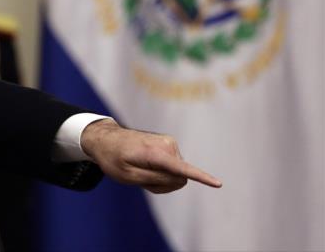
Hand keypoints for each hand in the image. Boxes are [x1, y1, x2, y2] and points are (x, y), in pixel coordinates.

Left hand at [80, 118, 221, 193]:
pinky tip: (146, 165)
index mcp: (154, 153)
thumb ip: (155, 179)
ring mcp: (170, 144)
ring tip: (141, 170)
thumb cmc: (113, 159)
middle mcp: (167, 145)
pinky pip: (174, 168)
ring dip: (160, 179)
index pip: (182, 169)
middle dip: (163, 185)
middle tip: (140, 178)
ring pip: (177, 175)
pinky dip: (161, 172)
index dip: (201, 178)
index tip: (218, 184)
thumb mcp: (128, 176)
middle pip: (179, 179)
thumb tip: (182, 179)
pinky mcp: (170, 145)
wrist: (106, 139)